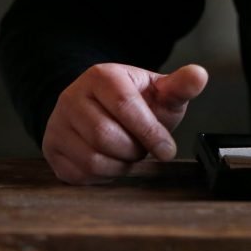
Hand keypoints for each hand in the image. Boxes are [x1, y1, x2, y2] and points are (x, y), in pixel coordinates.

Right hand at [42, 63, 208, 184]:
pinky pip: (80, 174)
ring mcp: (57, 124)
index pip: (125, 107)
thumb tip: (199, 75)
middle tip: (144, 147)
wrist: (104, 109)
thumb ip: (181, 86)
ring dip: (121, 164)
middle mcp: (72, 97)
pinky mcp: (51, 149)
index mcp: (101, 76)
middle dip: (134, 149)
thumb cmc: (139, 102)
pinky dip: (105, 175)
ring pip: (92, 159)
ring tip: (129, 152)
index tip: (168, 150)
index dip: (150, 132)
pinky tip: (114, 161)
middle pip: (106, 136)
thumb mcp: (162, 92)